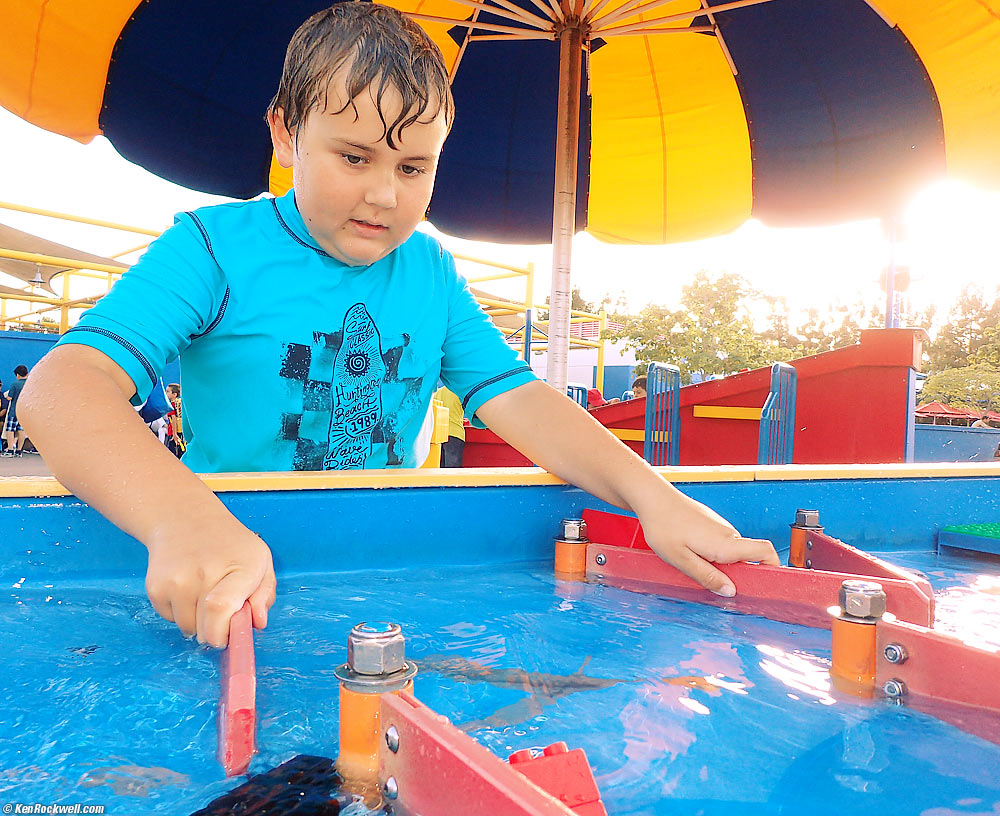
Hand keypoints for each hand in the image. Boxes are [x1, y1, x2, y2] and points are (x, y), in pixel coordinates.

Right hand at [145, 520, 276, 646]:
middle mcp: (203, 572)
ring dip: (198, 622)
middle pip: (205, 627)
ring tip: (203, 593)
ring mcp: (175, 580)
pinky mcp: (155, 587)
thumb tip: (258, 622)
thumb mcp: (260, 560)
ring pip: (188, 628)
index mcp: (239, 566)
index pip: (221, 608)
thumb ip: (265, 594)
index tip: (229, 636)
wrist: (184, 518)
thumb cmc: (229, 543)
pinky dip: (180, 613)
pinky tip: (186, 589)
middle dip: (216, 632)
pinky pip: (170, 619)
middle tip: (222, 614)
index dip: (223, 632)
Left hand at [638, 488, 778, 596]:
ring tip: (696, 568)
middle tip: (716, 585)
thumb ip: (707, 576)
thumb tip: (730, 592)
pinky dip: (713, 554)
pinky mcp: (711, 524)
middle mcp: (728, 534)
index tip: (764, 584)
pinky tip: (691, 555)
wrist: (653, 498)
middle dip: (739, 575)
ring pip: (731, 552)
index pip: (765, 552)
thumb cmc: (664, 526)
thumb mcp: (681, 559)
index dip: (772, 568)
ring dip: (722, 564)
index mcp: (726, 544)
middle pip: (748, 558)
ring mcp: (720, 527)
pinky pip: (720, 544)